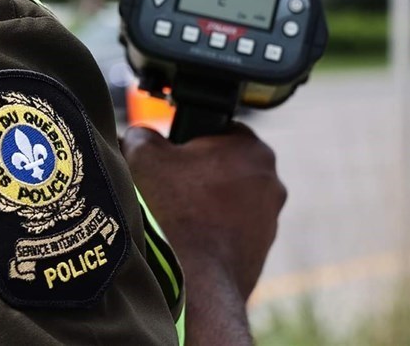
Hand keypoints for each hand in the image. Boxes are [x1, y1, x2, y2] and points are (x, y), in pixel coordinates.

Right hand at [121, 123, 285, 299]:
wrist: (193, 279)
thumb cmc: (173, 211)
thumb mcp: (144, 155)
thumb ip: (142, 134)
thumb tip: (138, 137)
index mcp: (251, 148)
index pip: (217, 129)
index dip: (188, 140)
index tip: (168, 158)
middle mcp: (271, 181)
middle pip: (223, 166)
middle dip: (196, 175)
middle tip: (165, 188)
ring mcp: (270, 219)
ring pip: (227, 200)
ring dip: (203, 205)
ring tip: (173, 217)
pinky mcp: (260, 251)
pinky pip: (230, 231)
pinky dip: (210, 232)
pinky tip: (185, 239)